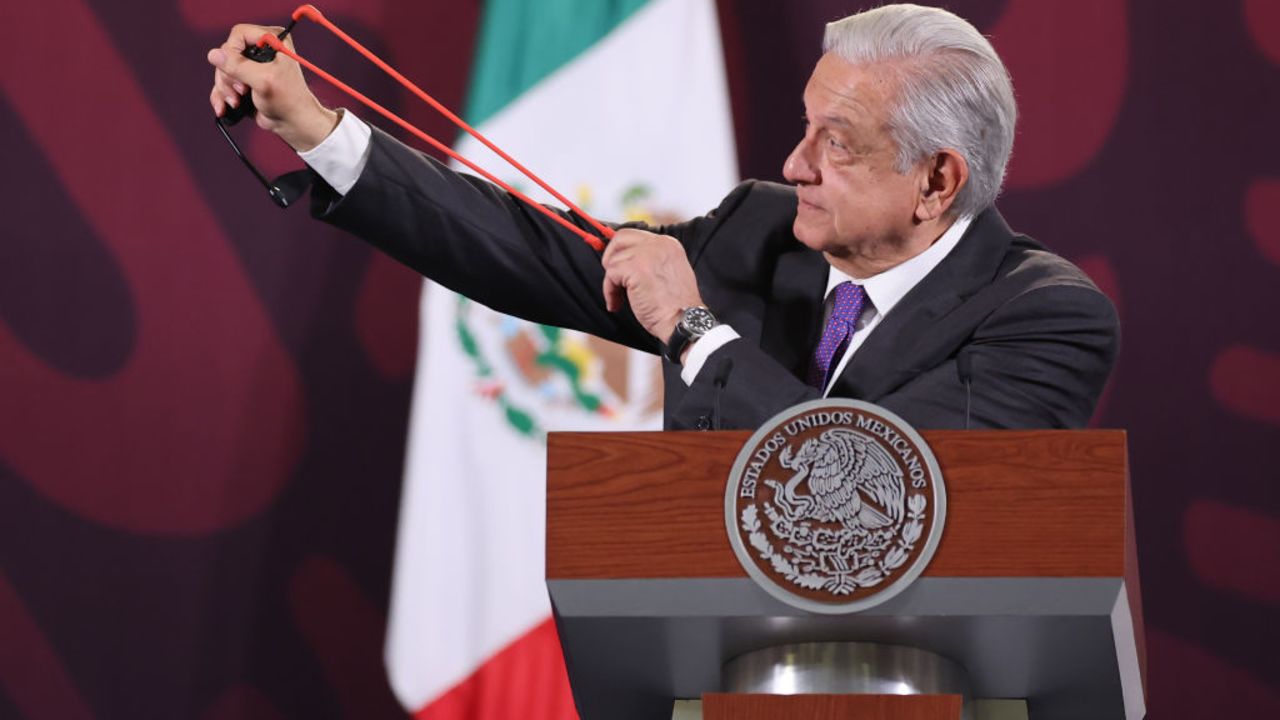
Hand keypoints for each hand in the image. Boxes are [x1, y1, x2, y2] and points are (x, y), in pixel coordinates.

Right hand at [207, 24, 338, 151]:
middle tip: (243, 91)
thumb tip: (214, 54)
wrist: (292, 123)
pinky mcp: (245, 80)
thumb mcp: (263, 81)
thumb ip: (238, 66)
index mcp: (273, 40)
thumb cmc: (288, 101)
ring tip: (236, 102)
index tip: (238, 73)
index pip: (239, 34)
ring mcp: (252, 64)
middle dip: (229, 76)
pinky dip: (221, 95)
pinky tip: (223, 107)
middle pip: (227, 53)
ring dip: (225, 88)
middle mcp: (262, 48)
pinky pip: (222, 82)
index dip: (232, 52)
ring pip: (222, 69)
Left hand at [601, 229, 703, 342]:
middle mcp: (659, 244)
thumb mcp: (668, 273)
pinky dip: (610, 291)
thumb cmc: (677, 307)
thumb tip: (626, 262)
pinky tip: (617, 304)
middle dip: (611, 257)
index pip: (636, 236)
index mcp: (669, 244)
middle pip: (621, 239)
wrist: (683, 321)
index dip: (622, 252)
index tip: (617, 267)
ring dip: (612, 282)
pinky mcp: (635, 267)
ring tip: (620, 299)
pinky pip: (610, 275)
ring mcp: (647, 254)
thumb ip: (651, 262)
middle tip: (612, 278)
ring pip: (614, 260)